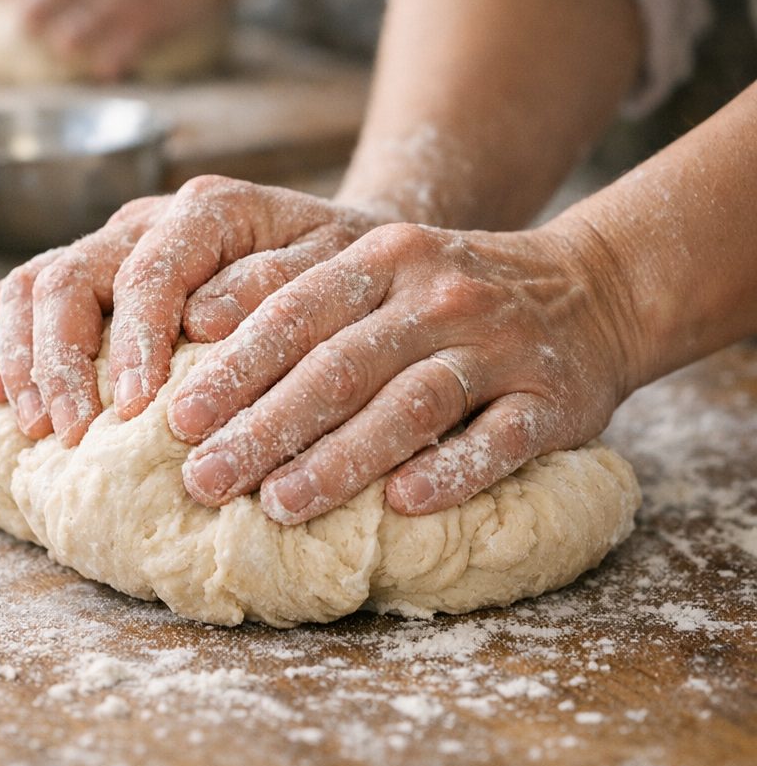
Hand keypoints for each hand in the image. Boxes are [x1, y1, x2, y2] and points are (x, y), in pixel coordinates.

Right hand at [0, 176, 377, 445]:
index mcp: (205, 211)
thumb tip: (202, 323)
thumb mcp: (329, 270)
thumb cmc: (335, 267)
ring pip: (33, 281)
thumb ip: (270, 287)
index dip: (131, 342)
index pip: (147, 273)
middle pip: (70, 275)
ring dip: (23, 356)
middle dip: (60, 358)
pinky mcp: (92, 272)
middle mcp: (147, 221)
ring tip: (36, 425)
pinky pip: (18, 291)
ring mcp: (111, 244)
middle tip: (70, 432)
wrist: (334, 248)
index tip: (130, 409)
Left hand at [167, 221, 635, 521]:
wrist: (587, 288)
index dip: (234, 367)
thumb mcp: (381, 270)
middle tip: (204, 480)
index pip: (294, 313)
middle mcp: (435, 296)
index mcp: (382, 260)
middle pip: (340, 365)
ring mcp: (498, 346)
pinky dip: (453, 471)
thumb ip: (305, 300)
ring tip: (280, 505)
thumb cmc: (451, 294)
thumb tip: (196, 339)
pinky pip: (498, 439)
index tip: (177, 419)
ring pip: (410, 403)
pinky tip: (404, 504)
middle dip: (265, 425)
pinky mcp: (552, 398)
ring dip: (342, 458)